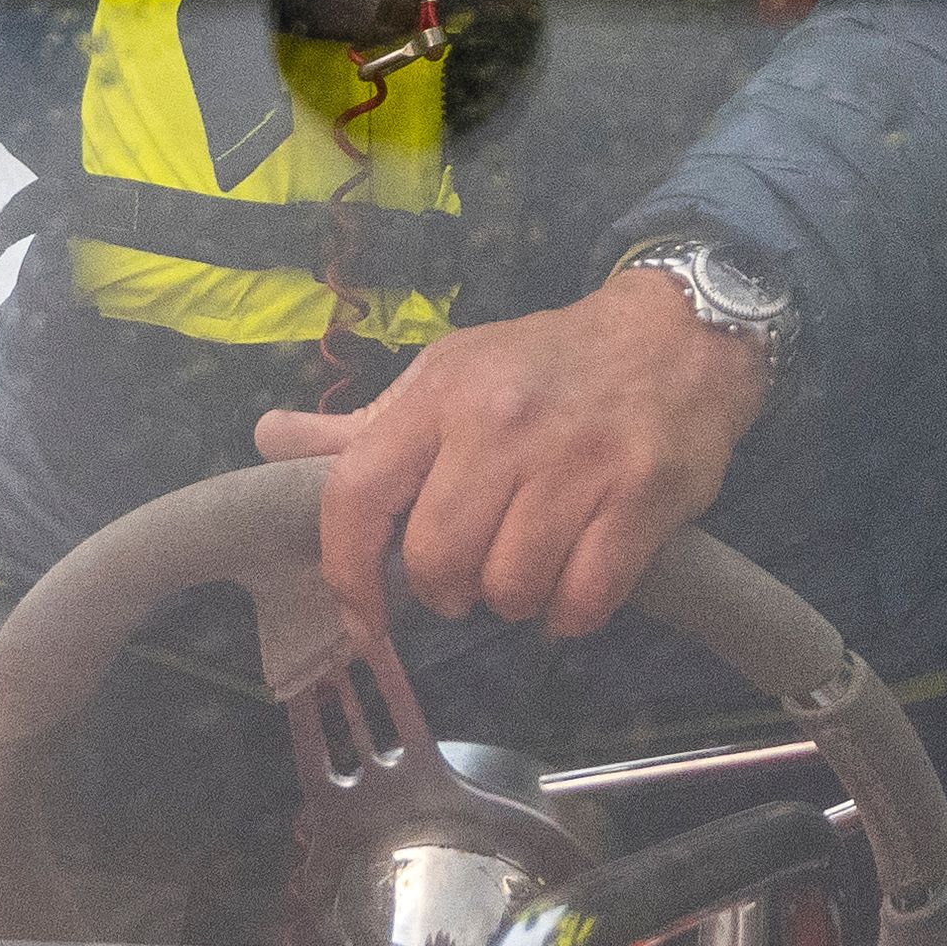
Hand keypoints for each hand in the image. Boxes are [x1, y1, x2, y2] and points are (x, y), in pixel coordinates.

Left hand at [257, 262, 774, 639]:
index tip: (362, 613)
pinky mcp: (642, 496)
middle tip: (472, 573)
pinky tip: (578, 583)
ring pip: (510, 589)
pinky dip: (572, 612)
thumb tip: (267, 438)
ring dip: (516, 598)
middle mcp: (502, 423)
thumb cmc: (549, 364)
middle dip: (448, 590)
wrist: (679, 332)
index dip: (346, 570)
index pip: (358, 493)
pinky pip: (582, 599)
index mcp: (443, 393)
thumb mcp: (452, 374)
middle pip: (437, 561)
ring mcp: (576, 462)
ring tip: (533, 563)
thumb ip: (365, 426)